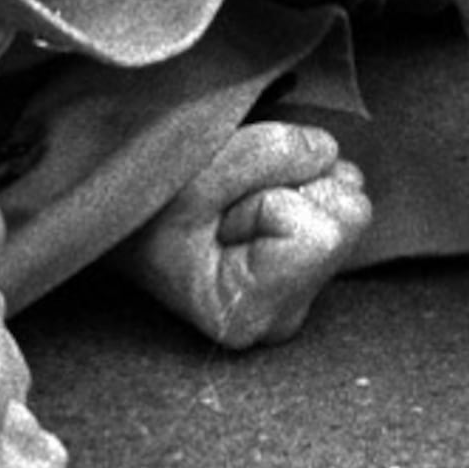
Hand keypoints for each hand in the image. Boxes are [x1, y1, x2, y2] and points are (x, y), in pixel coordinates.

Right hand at [127, 116, 371, 350]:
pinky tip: (253, 203)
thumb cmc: (146, 202)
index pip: (324, 234)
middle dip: (292, 185)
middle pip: (347, 216)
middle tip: (230, 202)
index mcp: (250, 312)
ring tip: (236, 202)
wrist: (120, 214)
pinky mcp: (308, 265)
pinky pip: (338, 198)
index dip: (273, 198)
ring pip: (346, 201)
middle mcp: (283, 317)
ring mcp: (300, 294)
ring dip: (295, 181)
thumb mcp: (194, 171)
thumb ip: (269, 155)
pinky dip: (301, 184)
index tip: (219, 214)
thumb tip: (326, 150)